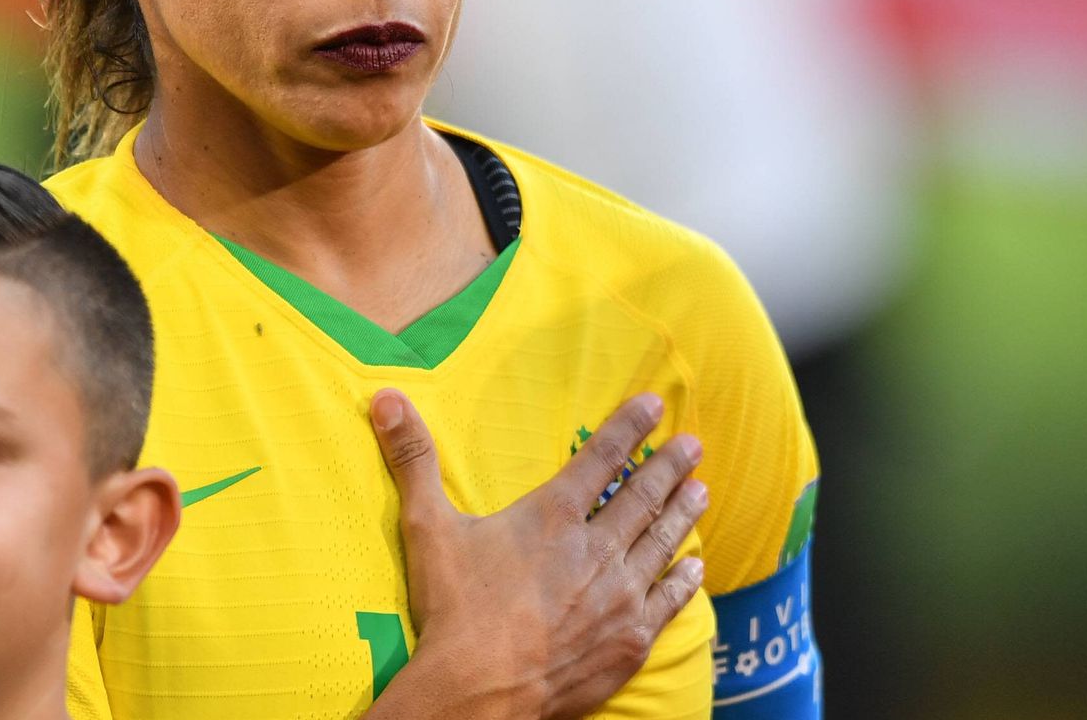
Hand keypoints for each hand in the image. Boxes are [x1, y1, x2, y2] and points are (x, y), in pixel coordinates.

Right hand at [367, 390, 705, 719]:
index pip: (600, 457)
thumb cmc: (454, 608)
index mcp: (552, 516)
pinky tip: (696, 568)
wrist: (482, 689)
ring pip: (662, 544)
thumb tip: (385, 398)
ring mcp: (618, 597)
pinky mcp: (628, 641)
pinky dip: (684, 581)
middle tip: (693, 444)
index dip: (630, 427)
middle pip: (642, 497)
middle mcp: (596, 549)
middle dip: (669, 466)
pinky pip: (668, 603)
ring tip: (702, 491)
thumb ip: (413, 458)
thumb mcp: (427, 525)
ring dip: (683, 514)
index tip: (656, 404)